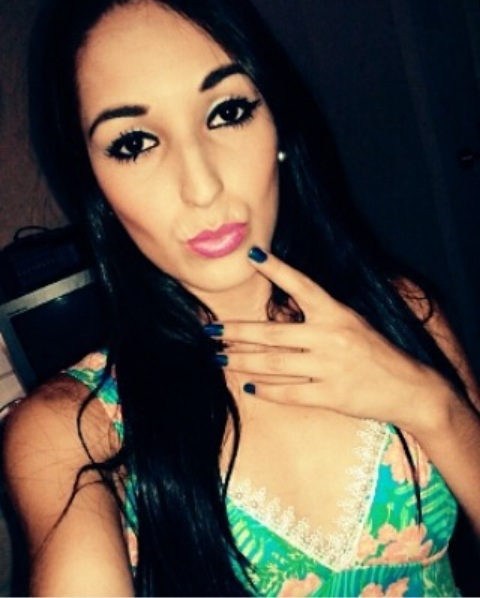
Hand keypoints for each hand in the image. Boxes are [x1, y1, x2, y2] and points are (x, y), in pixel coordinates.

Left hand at [212, 248, 451, 432]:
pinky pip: (289, 393)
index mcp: (337, 313)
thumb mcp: (353, 323)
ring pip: (274, 364)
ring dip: (242, 361)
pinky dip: (265, 391)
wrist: (409, 388)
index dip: (277, 269)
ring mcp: (330, 367)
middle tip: (211, 331)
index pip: (302, 285)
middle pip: (272, 333)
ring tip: (219, 359)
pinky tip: (248, 386)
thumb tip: (278, 316)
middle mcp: (331, 336)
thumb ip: (320, 317)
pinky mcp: (331, 395)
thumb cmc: (376, 352)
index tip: (253, 256)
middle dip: (237, 332)